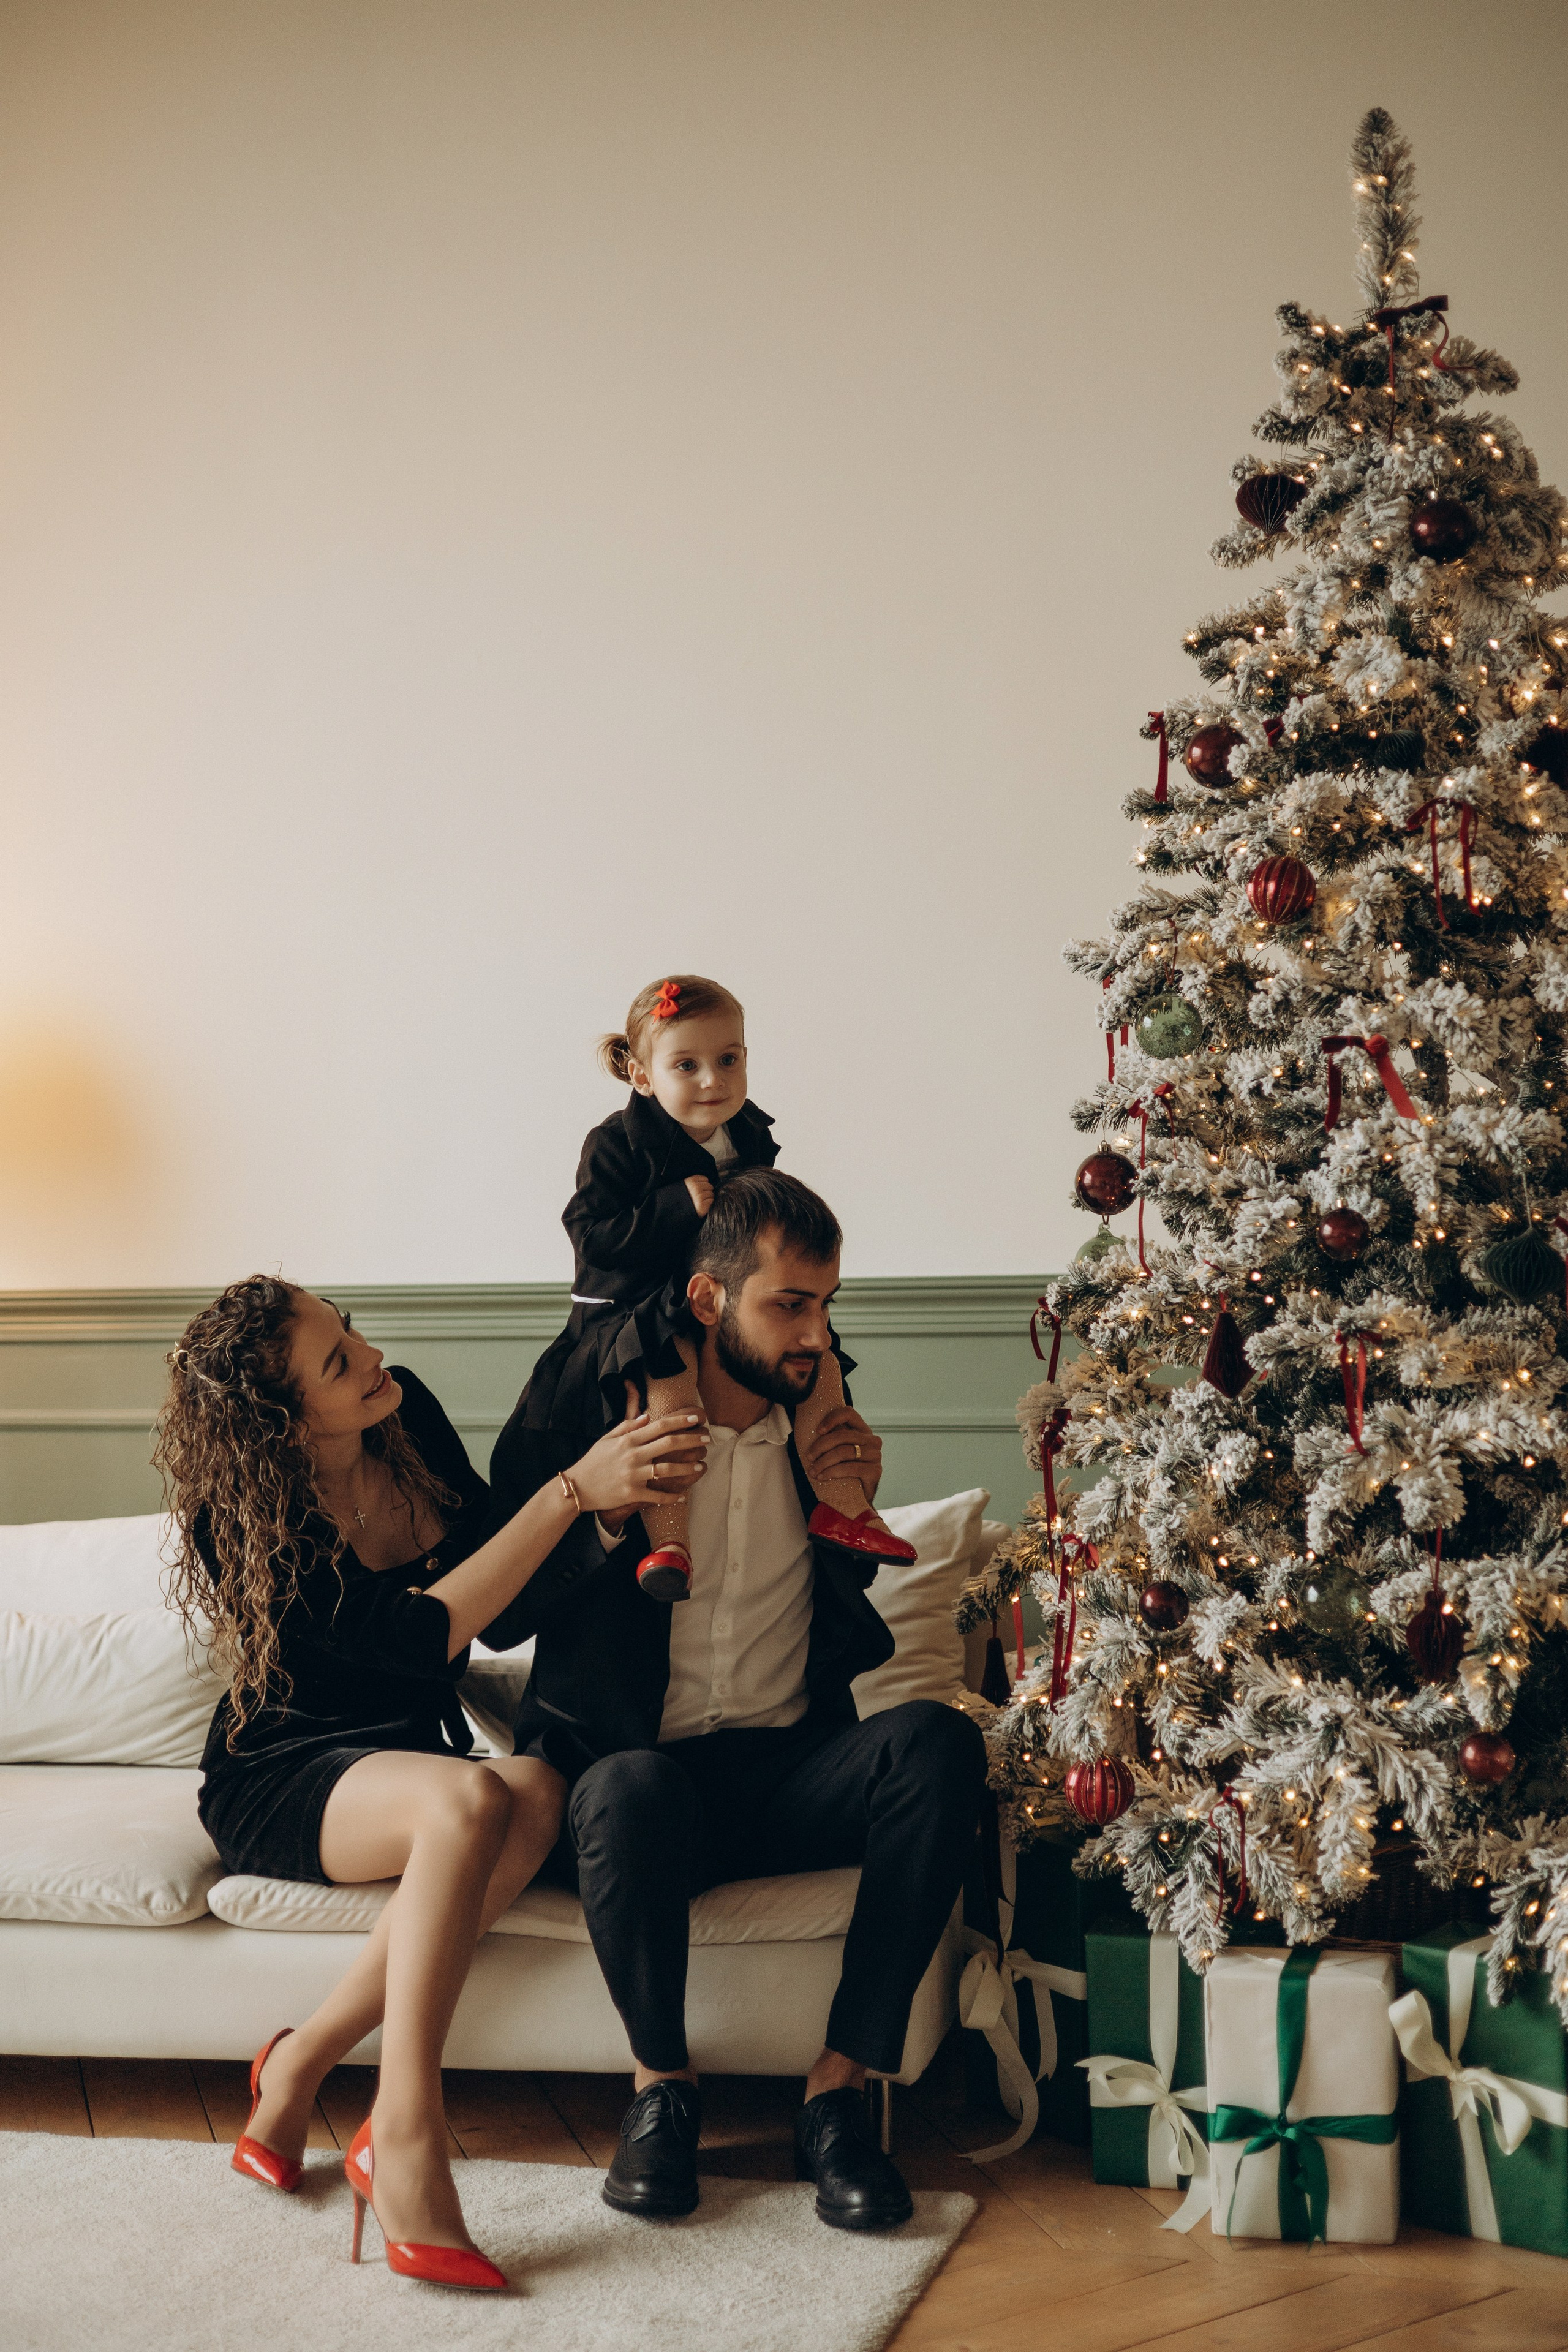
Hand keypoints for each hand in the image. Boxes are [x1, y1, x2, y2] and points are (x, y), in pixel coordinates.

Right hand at [569, 1393, 709, 1520]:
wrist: (576, 1487)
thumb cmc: (592, 1462)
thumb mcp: (607, 1439)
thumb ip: (627, 1426)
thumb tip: (648, 1417)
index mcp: (628, 1439)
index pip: (660, 1425)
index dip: (680, 1420)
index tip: (696, 1418)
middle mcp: (633, 1454)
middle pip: (669, 1443)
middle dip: (691, 1439)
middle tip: (707, 1439)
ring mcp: (632, 1474)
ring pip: (667, 1469)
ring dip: (687, 1467)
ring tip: (701, 1466)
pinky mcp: (631, 1493)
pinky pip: (657, 1495)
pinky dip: (672, 1496)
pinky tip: (684, 1495)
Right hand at [684, 1174, 714, 1214]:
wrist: (676, 1212)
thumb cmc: (681, 1199)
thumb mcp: (684, 1186)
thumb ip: (694, 1182)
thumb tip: (706, 1182)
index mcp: (691, 1181)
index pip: (705, 1179)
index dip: (703, 1185)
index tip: (699, 1189)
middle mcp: (695, 1187)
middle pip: (710, 1186)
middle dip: (706, 1191)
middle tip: (699, 1197)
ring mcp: (699, 1196)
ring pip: (711, 1194)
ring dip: (707, 1198)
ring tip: (699, 1202)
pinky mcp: (702, 1205)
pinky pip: (711, 1201)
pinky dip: (708, 1204)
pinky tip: (701, 1205)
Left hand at [798, 1406, 881, 1499]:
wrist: (859, 1493)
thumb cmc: (844, 1468)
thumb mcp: (838, 1449)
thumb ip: (830, 1437)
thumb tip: (800, 1422)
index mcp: (862, 1429)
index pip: (848, 1413)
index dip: (831, 1419)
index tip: (817, 1430)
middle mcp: (872, 1440)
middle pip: (842, 1435)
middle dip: (821, 1446)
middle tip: (809, 1456)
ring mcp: (875, 1455)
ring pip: (844, 1452)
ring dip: (823, 1462)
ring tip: (813, 1471)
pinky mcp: (875, 1471)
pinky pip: (850, 1468)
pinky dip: (832, 1472)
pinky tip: (822, 1477)